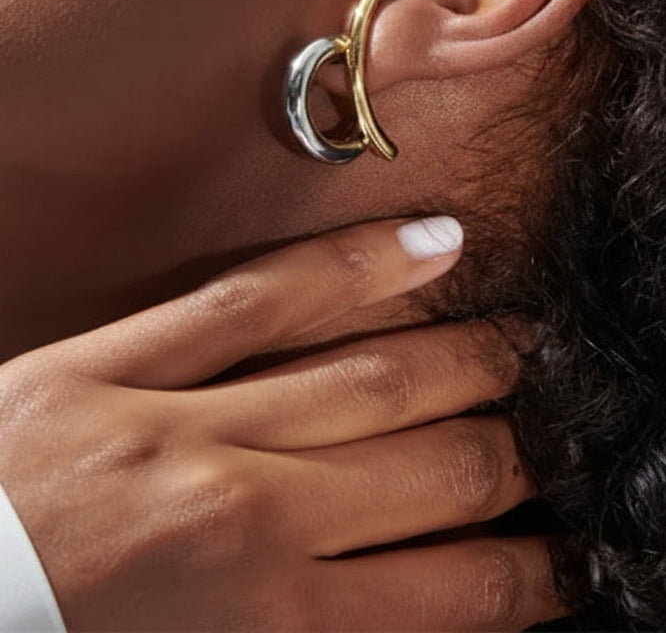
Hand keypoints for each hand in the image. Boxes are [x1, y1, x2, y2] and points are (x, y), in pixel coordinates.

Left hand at [0, 217, 563, 630]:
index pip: (452, 596)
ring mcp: (185, 430)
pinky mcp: (120, 366)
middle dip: (511, 457)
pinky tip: (430, 248)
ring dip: (466, 361)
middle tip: (552, 435)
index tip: (562, 554)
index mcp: (268, 628)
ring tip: (522, 345)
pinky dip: (356, 270)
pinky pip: (260, 300)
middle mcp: (249, 520)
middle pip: (432, 469)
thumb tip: (409, 613)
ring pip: (369, 379)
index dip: (526, 576)